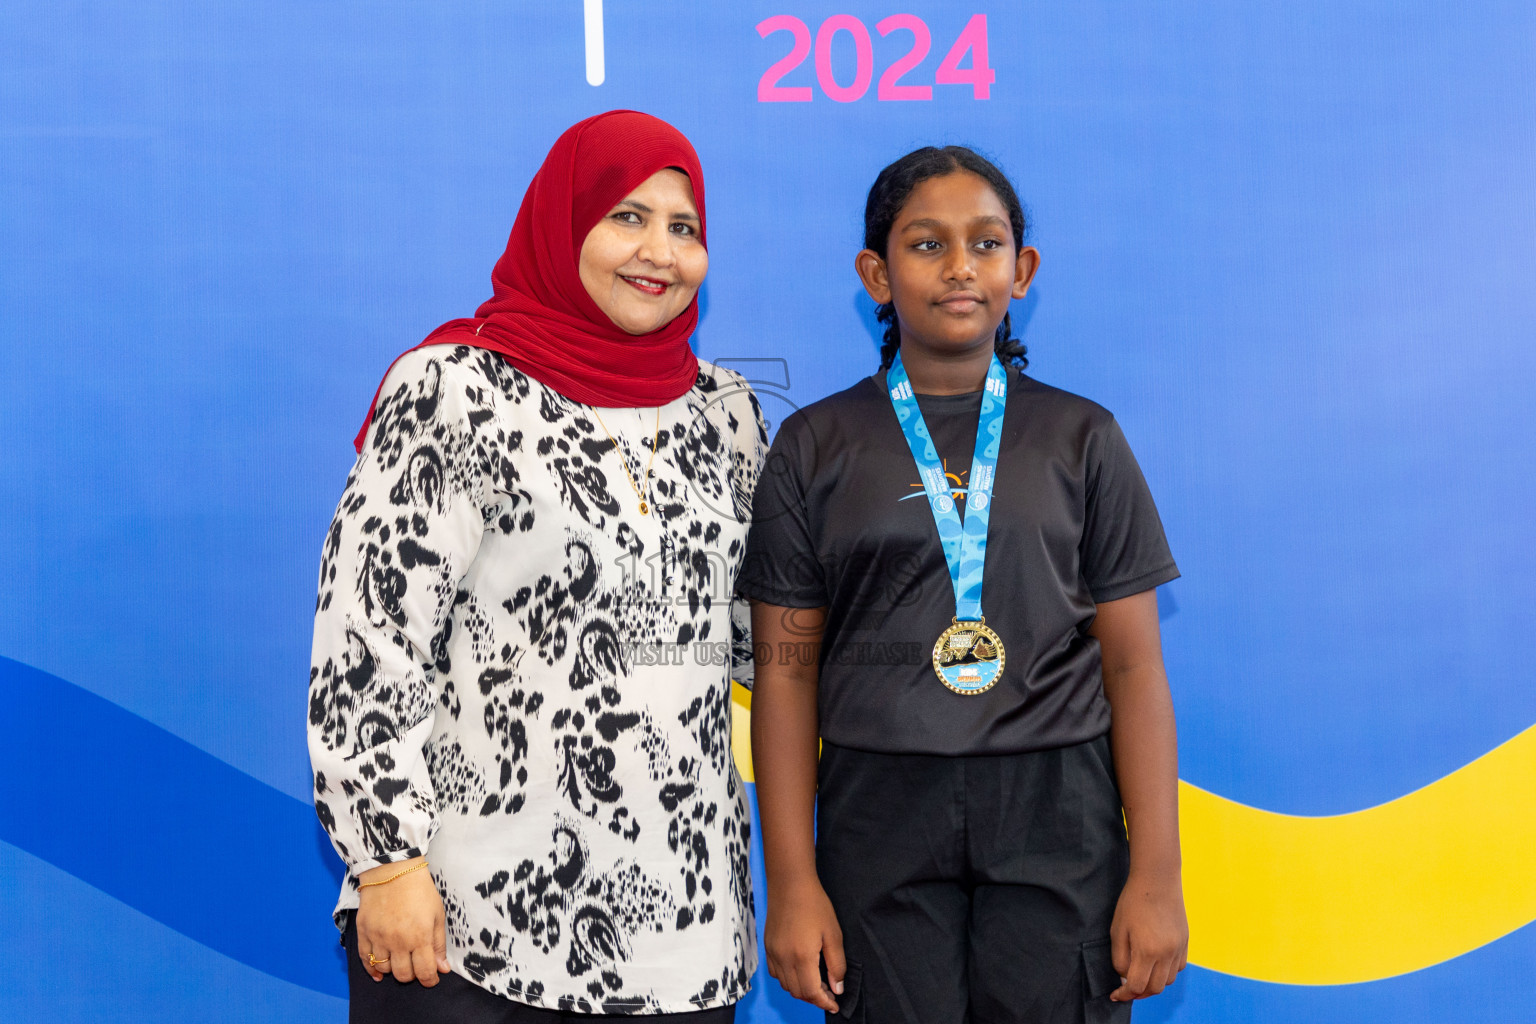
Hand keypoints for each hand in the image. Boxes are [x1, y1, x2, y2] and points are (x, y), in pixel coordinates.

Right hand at [355, 858, 452, 985]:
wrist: (392, 870)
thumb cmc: (419, 891)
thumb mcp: (437, 915)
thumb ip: (439, 944)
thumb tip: (442, 968)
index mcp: (419, 937)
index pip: (424, 971)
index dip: (430, 980)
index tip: (432, 978)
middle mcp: (398, 941)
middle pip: (403, 975)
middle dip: (413, 975)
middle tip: (416, 965)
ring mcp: (378, 938)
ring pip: (385, 969)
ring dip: (394, 969)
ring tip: (401, 960)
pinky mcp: (364, 932)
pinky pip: (365, 959)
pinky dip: (372, 969)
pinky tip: (379, 973)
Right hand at [764, 877, 844, 1012]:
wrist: (790, 883)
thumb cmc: (815, 905)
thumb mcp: (833, 934)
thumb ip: (836, 964)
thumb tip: (837, 988)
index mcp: (802, 957)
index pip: (812, 992)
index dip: (824, 1002)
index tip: (835, 1004)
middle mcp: (784, 959)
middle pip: (798, 992)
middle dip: (815, 997)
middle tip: (830, 992)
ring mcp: (773, 953)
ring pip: (786, 985)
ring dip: (802, 989)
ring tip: (817, 982)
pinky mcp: (767, 946)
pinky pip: (776, 973)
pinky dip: (788, 979)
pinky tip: (800, 970)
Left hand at [1109, 870, 1187, 1001]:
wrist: (1157, 879)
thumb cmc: (1132, 902)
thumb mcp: (1117, 930)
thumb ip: (1120, 958)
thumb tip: (1124, 977)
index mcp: (1147, 951)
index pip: (1137, 986)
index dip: (1124, 995)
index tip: (1116, 995)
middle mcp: (1167, 954)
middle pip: (1155, 988)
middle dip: (1140, 992)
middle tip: (1127, 988)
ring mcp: (1179, 948)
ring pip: (1168, 980)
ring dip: (1154, 982)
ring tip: (1140, 974)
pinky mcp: (1186, 941)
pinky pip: (1178, 967)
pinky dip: (1166, 971)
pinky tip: (1155, 962)